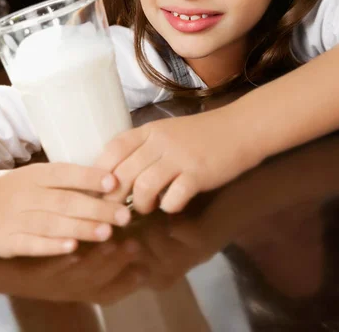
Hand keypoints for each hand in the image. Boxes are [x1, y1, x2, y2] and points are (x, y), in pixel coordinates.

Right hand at [0, 162, 130, 257]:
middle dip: (96, 209)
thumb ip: (68, 181)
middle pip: (64, 201)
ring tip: (106, 232)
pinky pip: (31, 244)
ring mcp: (16, 218)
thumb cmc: (19, 188)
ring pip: (51, 223)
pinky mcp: (8, 241)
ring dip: (80, 228)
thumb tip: (111, 184)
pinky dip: (52, 246)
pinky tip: (72, 248)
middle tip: (123, 216)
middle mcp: (28, 195)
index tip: (114, 182)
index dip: (90, 177)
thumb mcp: (38, 176)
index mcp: (37, 175)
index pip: (65, 173)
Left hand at [95, 107, 259, 213]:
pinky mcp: (198, 174)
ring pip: (143, 187)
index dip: (100, 171)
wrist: (241, 128)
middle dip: (115, 197)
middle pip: (124, 172)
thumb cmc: (201, 134)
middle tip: (116, 210)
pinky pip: (173, 198)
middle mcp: (161, 141)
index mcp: (150, 130)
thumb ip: (144, 148)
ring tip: (148, 207)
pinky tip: (173, 204)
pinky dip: (169, 207)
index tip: (97, 189)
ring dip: (141, 204)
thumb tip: (116, 175)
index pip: (114, 148)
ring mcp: (180, 157)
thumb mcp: (167, 132)